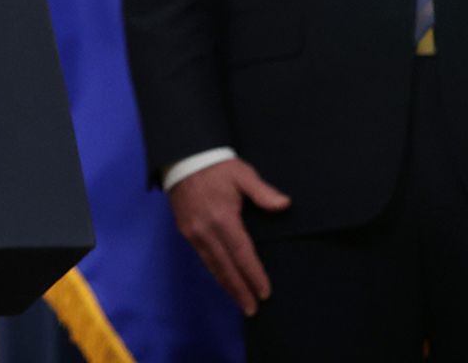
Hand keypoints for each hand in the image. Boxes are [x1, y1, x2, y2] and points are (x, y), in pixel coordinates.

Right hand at [167, 157, 290, 315]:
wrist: (182, 159)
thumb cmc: (217, 167)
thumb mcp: (242, 174)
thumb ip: (263, 192)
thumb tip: (284, 205)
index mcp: (223, 217)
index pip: (242, 253)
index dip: (253, 274)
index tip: (264, 292)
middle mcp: (206, 229)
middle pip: (226, 266)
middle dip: (240, 289)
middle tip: (252, 309)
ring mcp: (193, 232)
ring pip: (213, 265)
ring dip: (227, 285)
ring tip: (240, 302)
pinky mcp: (185, 231)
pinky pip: (203, 257)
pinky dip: (215, 272)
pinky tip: (224, 280)